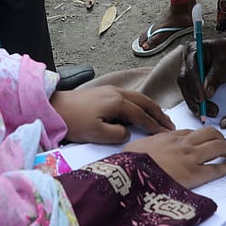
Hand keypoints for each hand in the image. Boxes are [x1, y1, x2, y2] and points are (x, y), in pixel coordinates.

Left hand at [50, 86, 173, 143]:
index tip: (167, 135)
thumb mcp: (97, 134)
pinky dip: (141, 104)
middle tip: (171, 125)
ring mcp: (111, 90)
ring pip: (138, 97)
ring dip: (151, 107)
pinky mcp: (104, 91)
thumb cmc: (75, 122)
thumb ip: (118, 134)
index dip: (156, 126)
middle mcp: (117, 92)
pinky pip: (130, 97)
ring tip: (160, 118)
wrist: (55, 107)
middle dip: (159, 114)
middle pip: (145, 102)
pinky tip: (141, 111)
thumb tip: (127, 131)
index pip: (143, 116)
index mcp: (118, 102)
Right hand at [123, 128, 225, 188]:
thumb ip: (145, 145)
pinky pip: (216, 168)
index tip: (207, 140)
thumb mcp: (135, 148)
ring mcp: (190, 157)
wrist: (130, 175)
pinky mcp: (195, 174)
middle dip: (222, 138)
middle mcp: (182, 143)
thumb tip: (141, 148)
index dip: (203, 136)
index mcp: (168, 136)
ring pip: (217, 147)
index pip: (191, 132)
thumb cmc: (129, 163)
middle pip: (210, 134)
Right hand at [177, 36, 225, 119]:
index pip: (190, 70)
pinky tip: (203, 109)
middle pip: (184, 80)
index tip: (202, 98)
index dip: (195, 86)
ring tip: (205, 112)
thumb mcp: (224, 65)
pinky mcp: (192, 77)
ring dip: (194, 102)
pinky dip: (197, 100)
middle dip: (192, 97)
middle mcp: (187, 58)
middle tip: (202, 110)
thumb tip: (206, 93)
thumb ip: (214, 78)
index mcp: (193, 49)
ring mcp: (187, 67)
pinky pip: (191, 90)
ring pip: (186, 87)